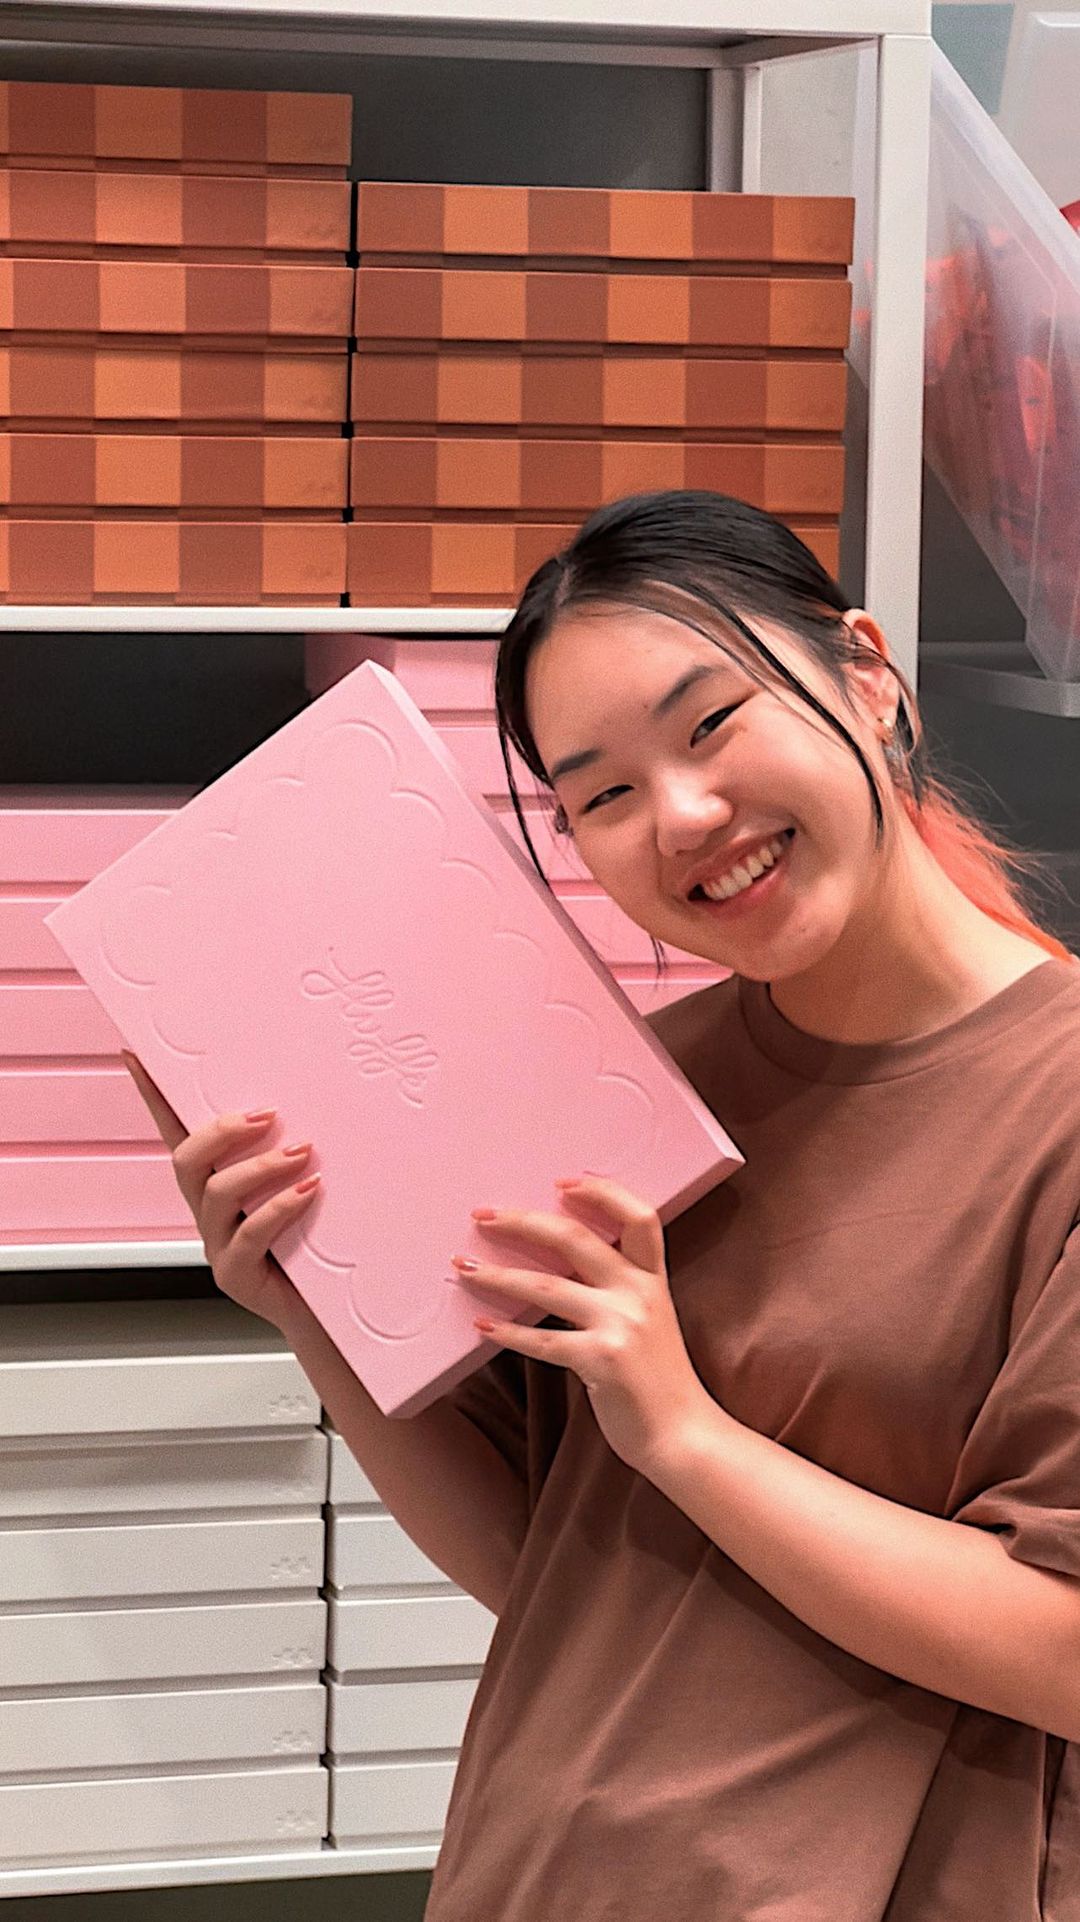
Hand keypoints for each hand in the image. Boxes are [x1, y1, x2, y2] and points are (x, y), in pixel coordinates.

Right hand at [120, 1051, 320, 1329]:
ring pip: (216, 1194)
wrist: (329, 1311)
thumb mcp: (304, 1187)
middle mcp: (209, 1213)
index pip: (178, 1133)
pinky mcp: (236, 1276)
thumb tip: (311, 1103)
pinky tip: (308, 1191)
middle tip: (267, 1114)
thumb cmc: (318, 1247)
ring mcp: (218, 1245)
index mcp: (217, 1185)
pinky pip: (248, 1235)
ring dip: (260, 1165)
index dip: (154, 1097)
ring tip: (300, 1151)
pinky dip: (279, 1207)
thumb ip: (294, 1150)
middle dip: (221, 1131)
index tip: (136, 1055)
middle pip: (187, 1161)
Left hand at [450, 1176, 709, 1476]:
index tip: (562, 1181)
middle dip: (524, 1220)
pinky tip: (482, 1325)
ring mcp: (621, 1326)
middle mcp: (638, 1295)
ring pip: (548, 1286)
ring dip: (500, 1274)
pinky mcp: (602, 1361)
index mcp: (652, 1281)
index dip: (603, 1193)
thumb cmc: (660, 1383)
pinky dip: (508, 1333)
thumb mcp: (651, 1323)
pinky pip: (543, 1341)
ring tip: (465, 1267)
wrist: (685, 1438)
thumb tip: (561, 1273)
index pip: (640, 1217)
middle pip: (576, 1238)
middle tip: (484, 1214)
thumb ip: (618, 1295)